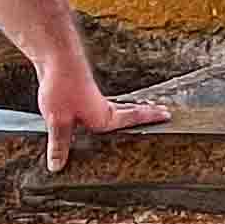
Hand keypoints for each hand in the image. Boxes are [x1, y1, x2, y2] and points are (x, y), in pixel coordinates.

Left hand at [36, 62, 172, 174]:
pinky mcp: (83, 91)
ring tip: (139, 109)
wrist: (57, 57)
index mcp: (104, 117)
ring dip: (129, 108)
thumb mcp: (58, 121)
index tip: (167, 115)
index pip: (133, 118)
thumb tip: (58, 166)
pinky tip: (103, 107)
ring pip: (117, 106)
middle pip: (130, 110)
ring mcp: (93, 97)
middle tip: (161, 110)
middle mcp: (103, 107)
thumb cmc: (62, 86)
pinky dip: (112, 104)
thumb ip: (59, 145)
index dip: (150, 118)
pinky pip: (103, 102)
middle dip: (145, 112)